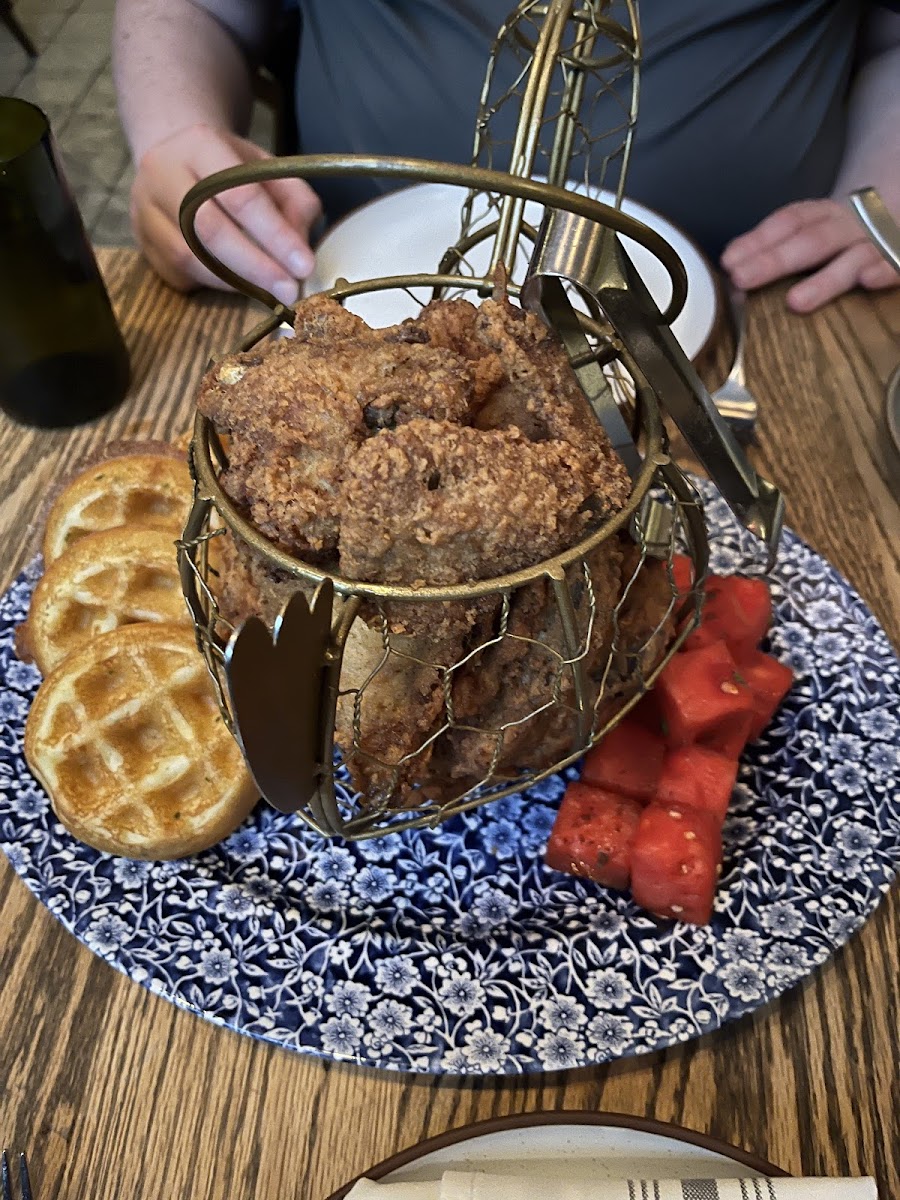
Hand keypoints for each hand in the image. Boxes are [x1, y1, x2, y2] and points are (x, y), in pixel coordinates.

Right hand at [130, 123, 321, 303]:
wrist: (177, 163)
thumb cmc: (230, 169)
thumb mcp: (268, 169)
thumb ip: (294, 202)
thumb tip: (300, 248)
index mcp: (199, 144)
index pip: (240, 194)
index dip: (275, 235)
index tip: (304, 265)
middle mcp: (162, 173)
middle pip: (210, 230)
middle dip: (256, 267)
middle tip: (290, 291)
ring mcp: (145, 210)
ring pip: (191, 258)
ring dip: (237, 282)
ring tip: (271, 292)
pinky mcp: (143, 244)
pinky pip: (182, 274)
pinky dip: (217, 285)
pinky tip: (242, 286)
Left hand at [720, 198, 899, 312]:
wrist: (895, 214)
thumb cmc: (842, 237)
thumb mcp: (810, 232)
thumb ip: (775, 249)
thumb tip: (733, 273)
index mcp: (822, 215)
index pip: (787, 223)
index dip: (758, 240)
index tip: (729, 261)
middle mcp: (847, 226)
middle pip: (810, 241)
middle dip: (776, 261)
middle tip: (744, 279)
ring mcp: (874, 242)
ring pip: (850, 258)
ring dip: (823, 280)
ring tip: (795, 302)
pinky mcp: (897, 259)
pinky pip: (895, 265)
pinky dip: (884, 272)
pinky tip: (870, 280)